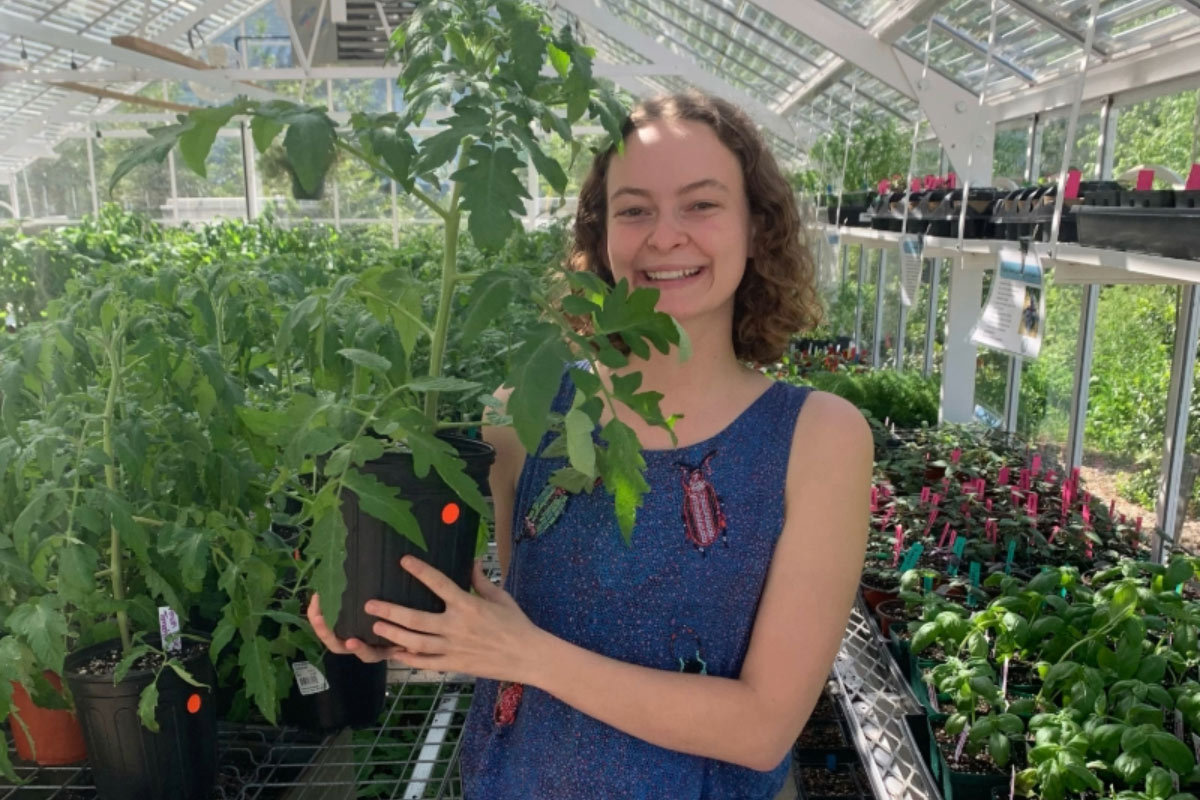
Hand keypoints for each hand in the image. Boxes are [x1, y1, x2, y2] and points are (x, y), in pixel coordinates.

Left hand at [307, 592, 404, 663]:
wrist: (409, 626)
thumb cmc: (407, 634)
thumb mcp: (410, 640)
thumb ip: (411, 646)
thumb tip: (415, 651)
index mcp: (376, 650)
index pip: (367, 653)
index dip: (359, 648)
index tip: (352, 642)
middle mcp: (360, 644)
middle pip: (338, 645)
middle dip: (325, 632)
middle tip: (319, 617)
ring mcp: (350, 632)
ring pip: (329, 631)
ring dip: (319, 618)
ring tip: (316, 600)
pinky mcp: (345, 619)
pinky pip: (329, 618)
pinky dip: (321, 608)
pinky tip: (319, 594)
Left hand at [359, 556, 544, 683]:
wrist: (528, 656)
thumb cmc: (516, 624)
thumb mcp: (500, 597)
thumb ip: (480, 581)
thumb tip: (471, 561)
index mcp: (468, 606)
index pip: (439, 584)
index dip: (420, 571)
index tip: (404, 561)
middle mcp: (456, 627)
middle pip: (416, 619)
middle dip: (390, 611)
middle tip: (370, 605)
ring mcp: (453, 648)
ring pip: (416, 642)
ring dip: (393, 635)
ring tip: (377, 627)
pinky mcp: (454, 665)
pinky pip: (427, 663)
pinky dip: (410, 659)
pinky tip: (396, 654)